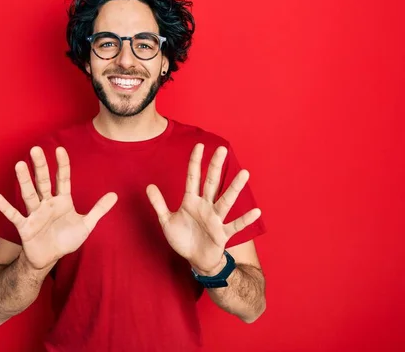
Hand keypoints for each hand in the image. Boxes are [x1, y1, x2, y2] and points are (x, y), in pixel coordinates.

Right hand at [0, 146, 117, 269]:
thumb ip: (99, 209)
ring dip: (24, 181)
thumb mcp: (86, 225)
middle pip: (43, 182)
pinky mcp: (25, 227)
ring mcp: (35, 214)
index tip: (60, 149)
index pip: (63, 179)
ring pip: (29, 194)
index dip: (62, 165)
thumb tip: (115, 195)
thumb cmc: (66, 239)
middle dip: (40, 166)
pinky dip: (5, 207)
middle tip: (35, 149)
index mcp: (62, 201)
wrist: (51, 258)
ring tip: (19, 164)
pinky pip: (14, 216)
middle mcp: (47, 203)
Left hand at [146, 143, 260, 274]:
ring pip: (225, 201)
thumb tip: (148, 186)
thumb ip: (159, 204)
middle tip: (222, 149)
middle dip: (215, 166)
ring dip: (234, 188)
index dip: (195, 162)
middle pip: (211, 183)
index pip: (193, 177)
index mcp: (191, 201)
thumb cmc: (183, 239)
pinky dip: (245, 220)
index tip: (200, 146)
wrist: (195, 260)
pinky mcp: (222, 234)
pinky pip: (235, 225)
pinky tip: (256, 211)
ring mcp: (215, 219)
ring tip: (244, 173)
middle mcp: (205, 206)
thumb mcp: (166, 221)